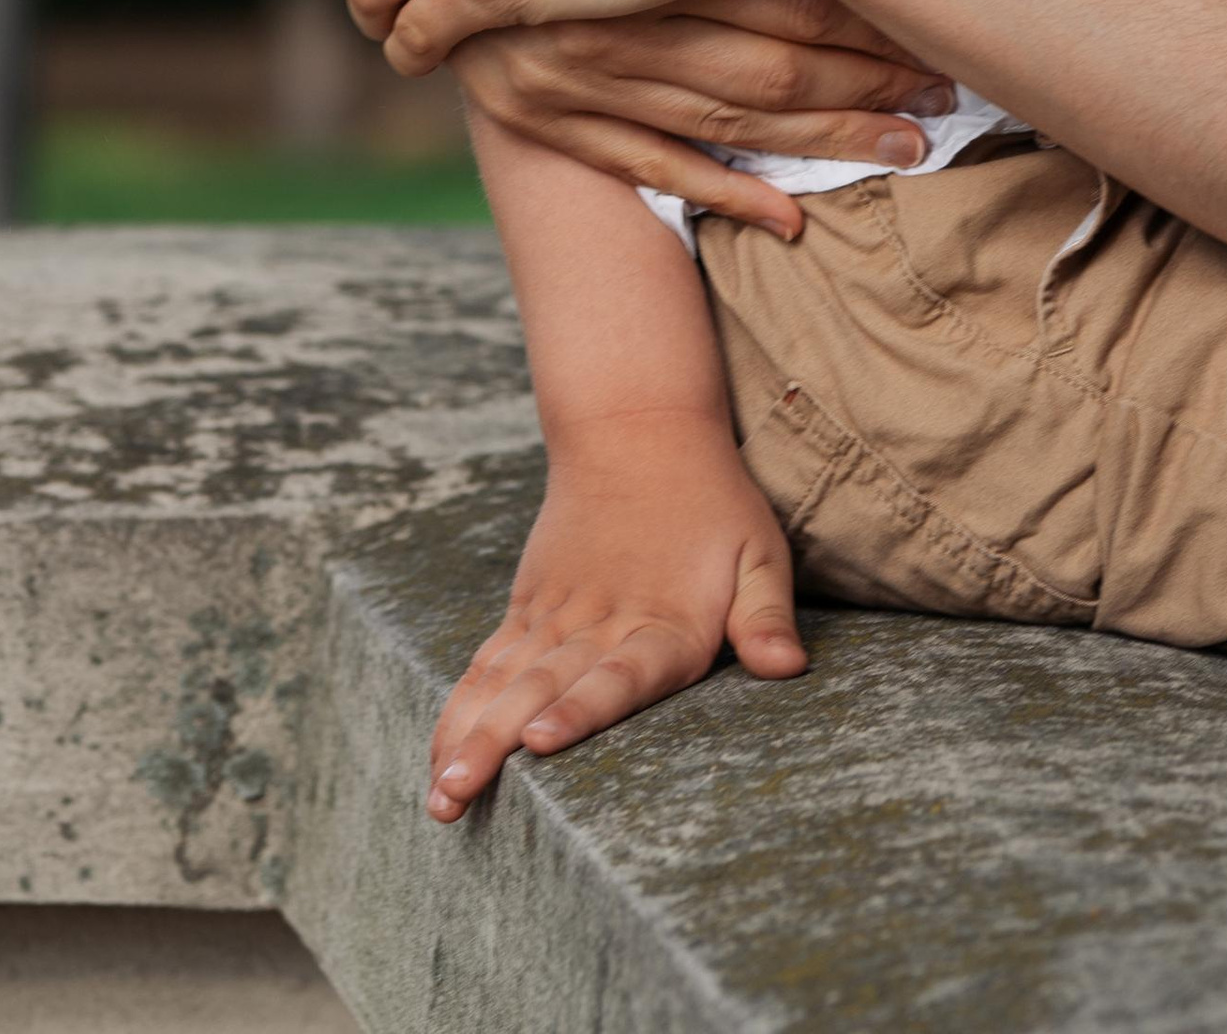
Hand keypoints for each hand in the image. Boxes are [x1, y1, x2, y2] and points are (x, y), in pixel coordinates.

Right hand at [426, 413, 804, 819]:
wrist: (638, 427)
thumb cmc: (712, 500)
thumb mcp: (758, 551)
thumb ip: (765, 617)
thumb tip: (788, 670)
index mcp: (662, 623)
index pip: (617, 676)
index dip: (580, 712)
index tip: (540, 744)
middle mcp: (601, 623)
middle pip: (540, 690)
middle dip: (493, 748)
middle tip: (454, 799)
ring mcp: (556, 615)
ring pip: (503, 682)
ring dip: (466, 737)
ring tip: (438, 796)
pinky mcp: (529, 605)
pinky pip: (489, 662)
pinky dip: (462, 707)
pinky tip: (440, 753)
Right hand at [454, 0, 956, 237]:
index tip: (931, 10)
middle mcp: (607, 6)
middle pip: (767, 54)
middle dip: (867, 74)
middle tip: (949, 87)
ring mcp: (576, 73)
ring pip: (727, 117)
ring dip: (827, 136)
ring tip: (915, 144)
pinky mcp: (545, 121)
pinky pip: (649, 170)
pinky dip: (724, 196)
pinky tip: (790, 220)